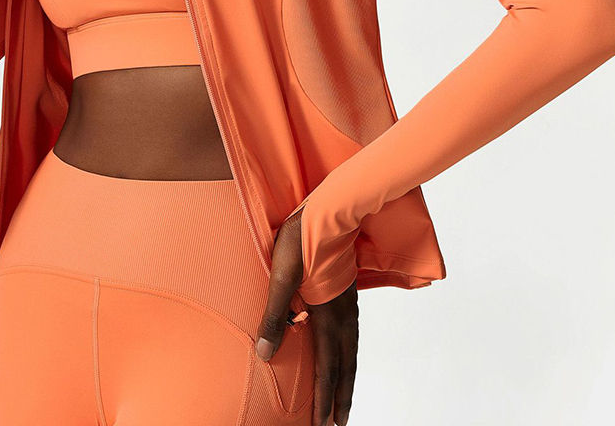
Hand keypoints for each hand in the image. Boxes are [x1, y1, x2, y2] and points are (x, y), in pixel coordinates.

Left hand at [256, 207, 358, 425]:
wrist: (326, 210)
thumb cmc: (299, 240)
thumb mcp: (280, 277)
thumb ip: (274, 316)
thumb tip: (263, 354)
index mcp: (327, 315)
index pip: (327, 367)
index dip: (324, 398)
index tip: (324, 424)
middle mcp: (342, 314)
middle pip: (345, 365)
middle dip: (340, 397)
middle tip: (339, 424)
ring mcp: (347, 302)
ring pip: (350, 349)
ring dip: (346, 377)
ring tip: (343, 398)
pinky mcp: (345, 291)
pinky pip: (349, 332)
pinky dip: (347, 352)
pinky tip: (338, 350)